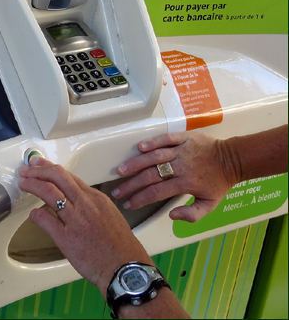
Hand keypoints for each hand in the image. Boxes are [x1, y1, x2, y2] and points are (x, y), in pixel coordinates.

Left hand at [19, 157, 151, 294]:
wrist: (126, 269)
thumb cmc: (120, 247)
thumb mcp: (109, 215)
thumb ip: (91, 205)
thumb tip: (74, 199)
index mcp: (96, 198)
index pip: (69, 176)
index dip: (50, 168)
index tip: (40, 165)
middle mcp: (85, 204)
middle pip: (57, 176)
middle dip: (38, 170)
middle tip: (27, 170)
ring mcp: (75, 220)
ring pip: (48, 192)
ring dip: (32, 185)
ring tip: (24, 184)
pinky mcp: (66, 237)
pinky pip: (44, 219)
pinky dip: (35, 214)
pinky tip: (33, 215)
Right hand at [112, 132, 236, 221]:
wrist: (233, 159)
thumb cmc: (218, 183)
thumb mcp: (210, 205)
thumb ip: (192, 215)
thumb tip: (171, 215)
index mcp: (186, 183)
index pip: (157, 192)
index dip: (140, 198)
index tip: (128, 203)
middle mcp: (181, 166)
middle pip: (151, 175)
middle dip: (132, 184)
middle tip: (117, 191)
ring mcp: (181, 150)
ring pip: (155, 157)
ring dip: (136, 163)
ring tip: (121, 170)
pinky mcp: (184, 138)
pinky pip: (166, 139)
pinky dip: (153, 142)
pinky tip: (140, 147)